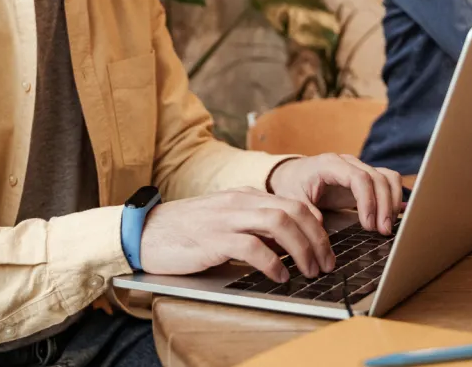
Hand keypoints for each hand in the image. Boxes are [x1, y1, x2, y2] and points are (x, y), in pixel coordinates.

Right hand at [138, 188, 334, 283]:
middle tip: (327, 263)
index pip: (293, 202)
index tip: (326, 246)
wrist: (145, 232)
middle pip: (293, 211)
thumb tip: (285, 247)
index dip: (316, 225)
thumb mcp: (224, 221)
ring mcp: (227, 218)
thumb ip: (253, 227)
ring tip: (310, 271)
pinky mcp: (214, 239)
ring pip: (279, 223)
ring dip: (302, 249)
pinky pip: (252, 246)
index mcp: (244, 196)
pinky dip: (273, 262)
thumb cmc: (185, 232)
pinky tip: (280, 276)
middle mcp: (239, 202)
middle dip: (318, 238)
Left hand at [268, 153, 404, 236]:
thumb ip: (305, 209)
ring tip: (386, 227)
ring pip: (387, 178)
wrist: (292, 173)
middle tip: (383, 231)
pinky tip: (392, 216)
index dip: (368, 201)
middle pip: (378, 178)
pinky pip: (387, 181)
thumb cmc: (292, 184)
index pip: (359, 178)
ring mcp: (359, 168)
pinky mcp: (365, 177)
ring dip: (392, 202)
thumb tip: (321, 223)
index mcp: (330, 164)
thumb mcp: (291, 197)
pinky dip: (394, 197)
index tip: (368, 225)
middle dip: (384, 206)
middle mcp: (348, 162)